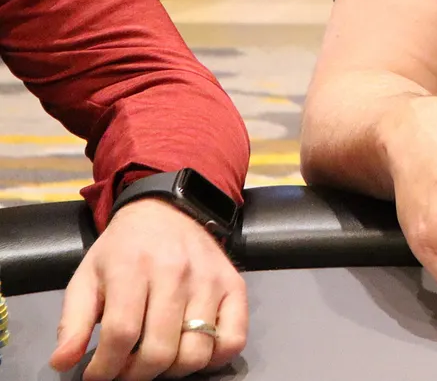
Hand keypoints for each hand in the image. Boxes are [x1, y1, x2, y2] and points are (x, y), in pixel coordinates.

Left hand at [49, 198, 246, 380]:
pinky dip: (214, 359)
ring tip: (155, 361)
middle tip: (124, 371)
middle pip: (159, 350)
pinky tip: (191, 351)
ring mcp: (210, 281)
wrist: (167, 212)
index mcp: (133, 268)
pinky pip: (234, 340)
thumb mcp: (86, 277)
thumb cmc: (122, 250)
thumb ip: (72, 321)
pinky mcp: (234, 287)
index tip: (96, 375)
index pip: (121, 333)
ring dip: (171, 371)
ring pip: (196, 352)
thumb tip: (63, 362)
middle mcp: (176, 273)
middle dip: (135, 375)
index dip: (105, 367)